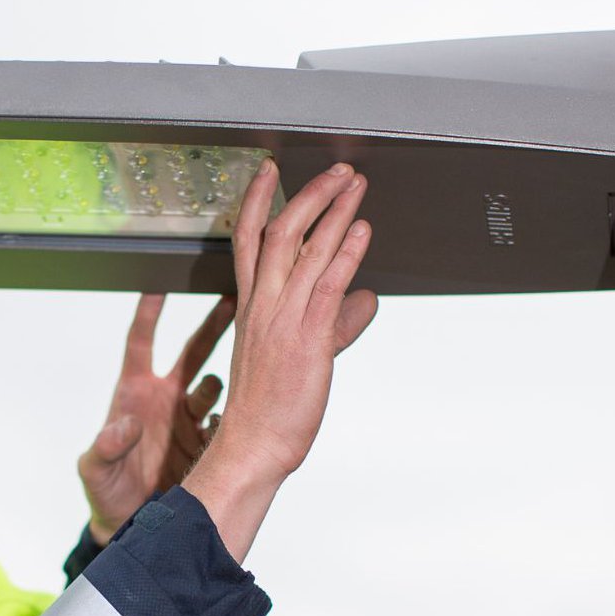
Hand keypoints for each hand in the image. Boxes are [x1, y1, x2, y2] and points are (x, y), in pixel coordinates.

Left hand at [78, 293, 234, 543]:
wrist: (129, 523)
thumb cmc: (106, 489)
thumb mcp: (95, 469)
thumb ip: (105, 447)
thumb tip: (125, 426)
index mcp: (134, 391)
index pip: (140, 341)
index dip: (149, 312)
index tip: (159, 283)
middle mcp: (166, 398)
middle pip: (192, 351)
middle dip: (213, 325)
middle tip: (233, 301)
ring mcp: (189, 419)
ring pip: (214, 385)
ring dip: (218, 382)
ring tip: (222, 385)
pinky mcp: (207, 442)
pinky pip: (226, 421)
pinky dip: (234, 417)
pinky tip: (240, 417)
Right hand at [184, 160, 377, 560]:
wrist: (255, 445)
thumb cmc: (270, 407)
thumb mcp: (303, 355)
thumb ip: (336, 322)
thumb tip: (365, 300)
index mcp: (251, 308)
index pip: (249, 241)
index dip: (259, 202)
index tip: (272, 171)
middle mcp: (262, 307)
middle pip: (281, 233)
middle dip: (310, 195)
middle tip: (338, 170)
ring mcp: (282, 320)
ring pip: (305, 252)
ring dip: (334, 213)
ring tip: (356, 185)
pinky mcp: (306, 339)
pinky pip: (325, 287)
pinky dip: (344, 255)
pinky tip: (361, 231)